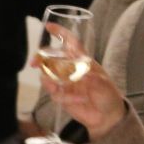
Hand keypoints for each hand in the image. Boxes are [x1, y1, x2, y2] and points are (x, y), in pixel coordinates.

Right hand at [38, 25, 128, 139]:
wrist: (107, 117)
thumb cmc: (108, 96)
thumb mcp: (105, 85)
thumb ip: (94, 80)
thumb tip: (85, 75)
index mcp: (83, 61)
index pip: (70, 43)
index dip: (60, 33)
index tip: (48, 26)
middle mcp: (71, 69)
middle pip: (52, 58)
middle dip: (41, 58)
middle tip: (35, 62)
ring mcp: (65, 82)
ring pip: (48, 75)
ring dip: (47, 78)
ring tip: (54, 86)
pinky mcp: (62, 96)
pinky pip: (53, 92)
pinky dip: (60, 95)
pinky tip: (72, 98)